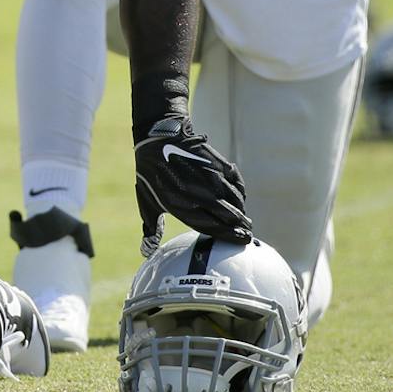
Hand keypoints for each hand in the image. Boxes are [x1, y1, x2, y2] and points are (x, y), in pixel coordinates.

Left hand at [135, 115, 253, 251]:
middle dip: (241, 226)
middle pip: (229, 214)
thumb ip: (151, 229)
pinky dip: (240, 191)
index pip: (212, 226)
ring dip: (242, 210)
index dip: (230, 235)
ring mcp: (210, 178)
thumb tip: (145, 253)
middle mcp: (199, 193)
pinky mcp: (217, 164)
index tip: (242, 240)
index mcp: (182, 205)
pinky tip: (240, 197)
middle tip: (247, 232)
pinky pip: (236, 182)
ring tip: (244, 218)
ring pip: (235, 198)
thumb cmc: (151, 174)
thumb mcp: (147, 202)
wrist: (158, 138)